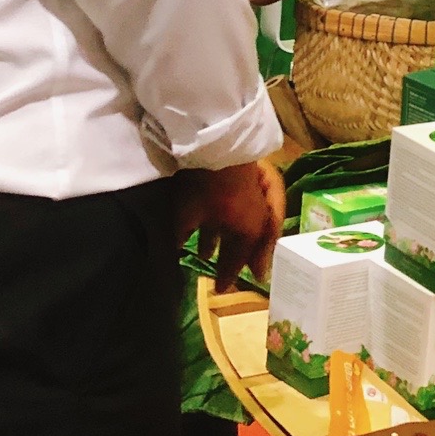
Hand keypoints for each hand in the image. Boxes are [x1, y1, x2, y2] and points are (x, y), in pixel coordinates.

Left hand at [176, 160, 285, 292]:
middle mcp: (260, 218)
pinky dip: (240, 223)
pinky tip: (220, 225)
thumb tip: (173, 255)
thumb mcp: (187, 216)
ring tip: (210, 252)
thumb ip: (182, 239)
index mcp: (249, 230)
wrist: (219, 145)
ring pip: (254, 227)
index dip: (228, 276)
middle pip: (253, 245)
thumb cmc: (204, 186)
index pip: (238, 260)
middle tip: (235, 278)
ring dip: (235, 241)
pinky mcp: (256, 182)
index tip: (221, 289)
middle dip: (241, 261)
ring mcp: (261, 198)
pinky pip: (253, 211)